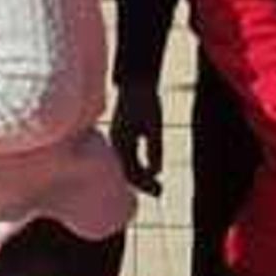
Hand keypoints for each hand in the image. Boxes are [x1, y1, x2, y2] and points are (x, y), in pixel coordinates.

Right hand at [110, 81, 163, 195]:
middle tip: (160, 192)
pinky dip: (138, 168)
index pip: (130, 171)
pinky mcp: (122, 137)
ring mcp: (117, 140)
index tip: (158, 190)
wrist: (136, 83)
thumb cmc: (146, 101)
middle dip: (143, 183)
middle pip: (127, 172)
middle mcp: (116, 143)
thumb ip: (155, 148)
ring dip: (141, 177)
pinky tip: (151, 172)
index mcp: (121, 141)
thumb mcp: (155, 124)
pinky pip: (128, 159)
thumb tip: (157, 172)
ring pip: (126, 166)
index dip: (144, 183)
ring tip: (157, 187)